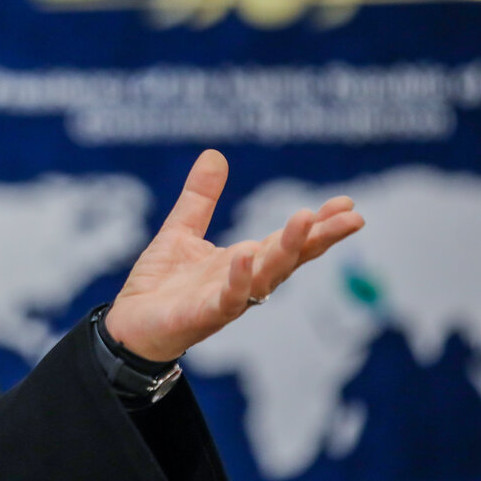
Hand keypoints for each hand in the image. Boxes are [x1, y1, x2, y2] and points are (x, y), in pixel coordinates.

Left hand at [103, 149, 364, 361]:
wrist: (128, 326)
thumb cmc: (160, 285)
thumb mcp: (181, 230)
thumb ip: (201, 197)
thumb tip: (215, 154)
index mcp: (244, 261)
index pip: (288, 241)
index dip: (319, 224)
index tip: (348, 203)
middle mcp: (244, 282)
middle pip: (289, 259)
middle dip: (320, 238)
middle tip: (352, 218)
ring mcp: (225, 301)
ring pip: (265, 277)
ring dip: (287, 250)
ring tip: (305, 220)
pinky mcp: (200, 316)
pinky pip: (226, 300)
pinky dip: (239, 280)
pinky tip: (247, 255)